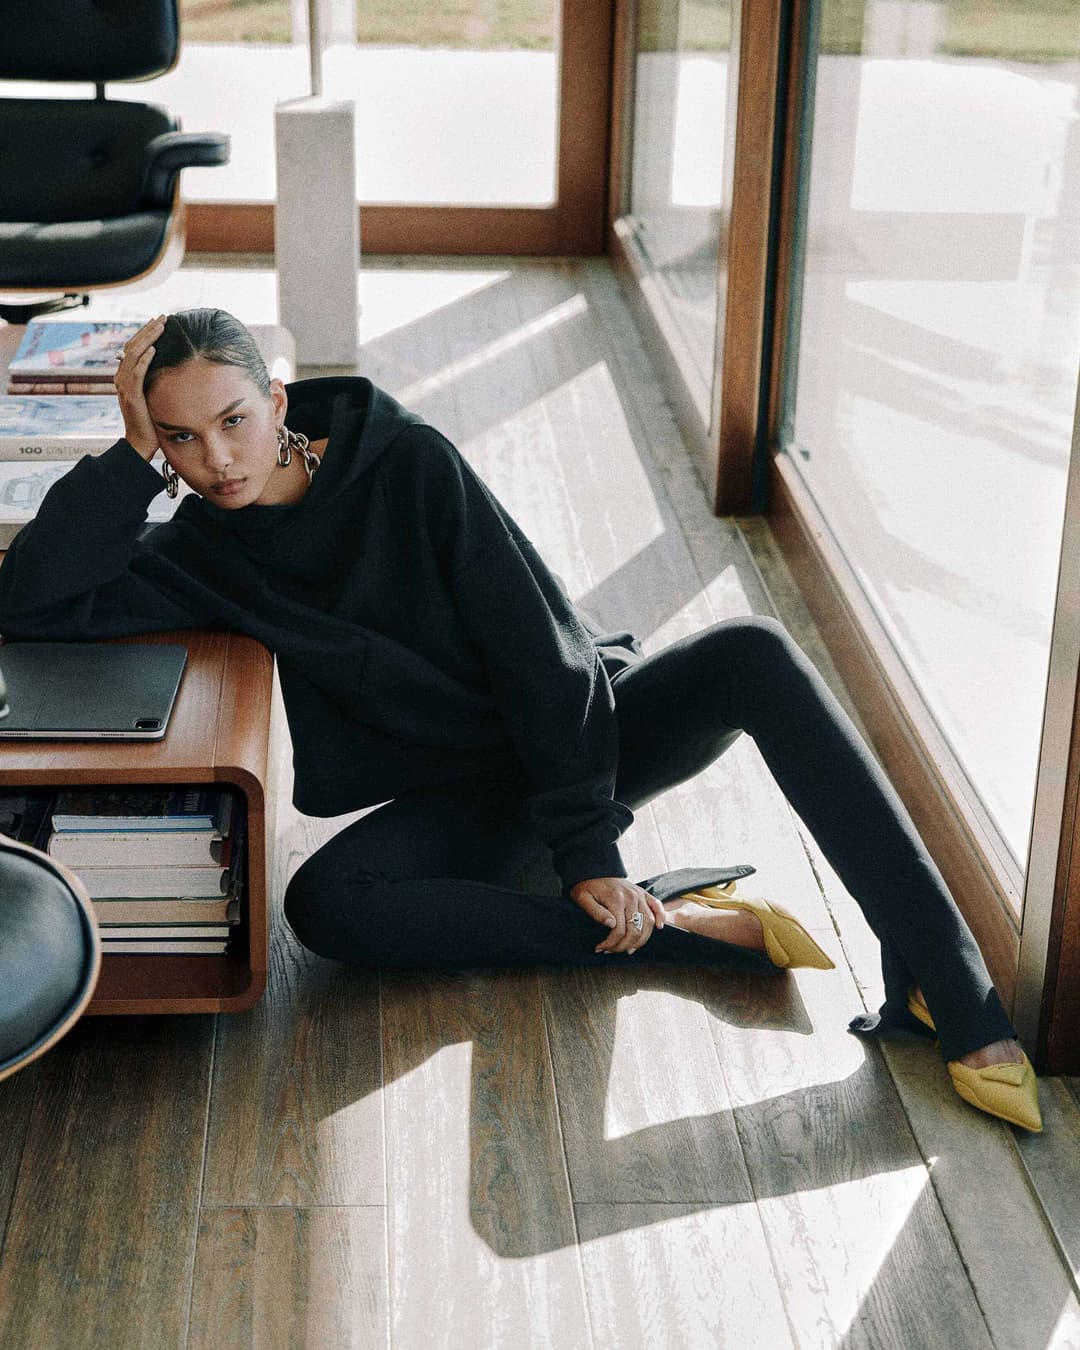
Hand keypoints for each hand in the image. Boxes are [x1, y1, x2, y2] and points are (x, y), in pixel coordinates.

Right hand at [113, 315, 166, 460]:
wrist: (141, 443)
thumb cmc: (152, 421)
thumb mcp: (154, 396)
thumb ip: (155, 381)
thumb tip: (170, 367)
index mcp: (125, 377)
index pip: (133, 348)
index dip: (145, 333)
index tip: (159, 322)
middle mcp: (121, 378)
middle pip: (132, 346)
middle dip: (148, 330)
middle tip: (163, 317)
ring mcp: (124, 386)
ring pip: (133, 355)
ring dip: (147, 338)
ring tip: (160, 326)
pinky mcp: (130, 396)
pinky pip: (136, 373)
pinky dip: (143, 360)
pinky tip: (153, 349)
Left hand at [569, 876, 666, 954]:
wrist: (593, 870)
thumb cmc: (587, 886)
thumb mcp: (582, 898)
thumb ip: (596, 912)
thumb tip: (611, 924)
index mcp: (616, 899)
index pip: (619, 930)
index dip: (611, 943)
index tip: (601, 948)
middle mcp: (631, 897)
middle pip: (635, 930)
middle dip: (624, 946)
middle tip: (612, 951)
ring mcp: (639, 894)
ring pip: (648, 923)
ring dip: (640, 940)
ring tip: (628, 948)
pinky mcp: (643, 893)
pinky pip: (657, 906)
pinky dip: (660, 917)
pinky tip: (658, 928)